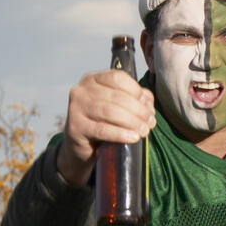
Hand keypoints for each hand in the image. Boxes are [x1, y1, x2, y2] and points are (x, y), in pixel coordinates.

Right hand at [56, 70, 155, 184]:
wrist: (85, 147)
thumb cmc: (106, 122)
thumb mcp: (121, 107)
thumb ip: (136, 99)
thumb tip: (148, 103)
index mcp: (94, 79)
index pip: (118, 78)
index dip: (136, 91)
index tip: (148, 107)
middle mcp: (82, 90)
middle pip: (116, 96)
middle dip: (138, 110)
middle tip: (150, 122)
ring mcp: (76, 107)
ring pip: (110, 111)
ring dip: (132, 122)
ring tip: (144, 131)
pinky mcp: (75, 126)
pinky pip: (102, 129)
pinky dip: (120, 134)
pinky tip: (133, 137)